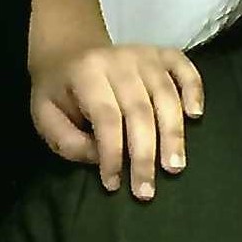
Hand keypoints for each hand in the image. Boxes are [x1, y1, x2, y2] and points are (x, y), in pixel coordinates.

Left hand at [30, 42, 204, 199]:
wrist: (70, 50)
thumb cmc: (61, 92)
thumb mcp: (45, 116)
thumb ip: (67, 141)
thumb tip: (101, 158)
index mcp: (87, 73)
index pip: (106, 118)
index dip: (112, 154)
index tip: (113, 184)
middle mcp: (119, 60)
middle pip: (139, 112)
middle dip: (144, 156)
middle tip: (146, 191)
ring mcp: (144, 55)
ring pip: (166, 96)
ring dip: (173, 134)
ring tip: (174, 167)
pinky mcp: (162, 54)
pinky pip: (184, 68)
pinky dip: (195, 89)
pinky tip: (196, 115)